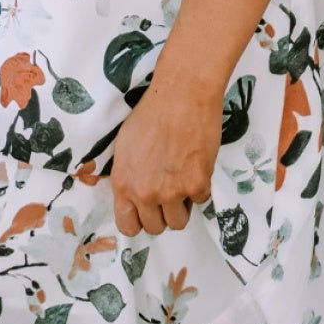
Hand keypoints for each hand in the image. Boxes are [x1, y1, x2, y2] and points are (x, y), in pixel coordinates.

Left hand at [109, 76, 222, 237]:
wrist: (182, 95)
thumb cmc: (153, 113)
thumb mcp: (125, 147)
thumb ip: (128, 176)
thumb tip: (134, 194)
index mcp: (123, 183)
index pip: (127, 226)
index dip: (139, 221)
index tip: (148, 214)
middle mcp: (144, 193)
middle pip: (155, 227)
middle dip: (163, 213)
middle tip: (169, 192)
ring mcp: (171, 192)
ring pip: (179, 221)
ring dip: (182, 205)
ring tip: (183, 179)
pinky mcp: (197, 185)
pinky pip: (201, 201)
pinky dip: (201, 187)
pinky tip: (196, 164)